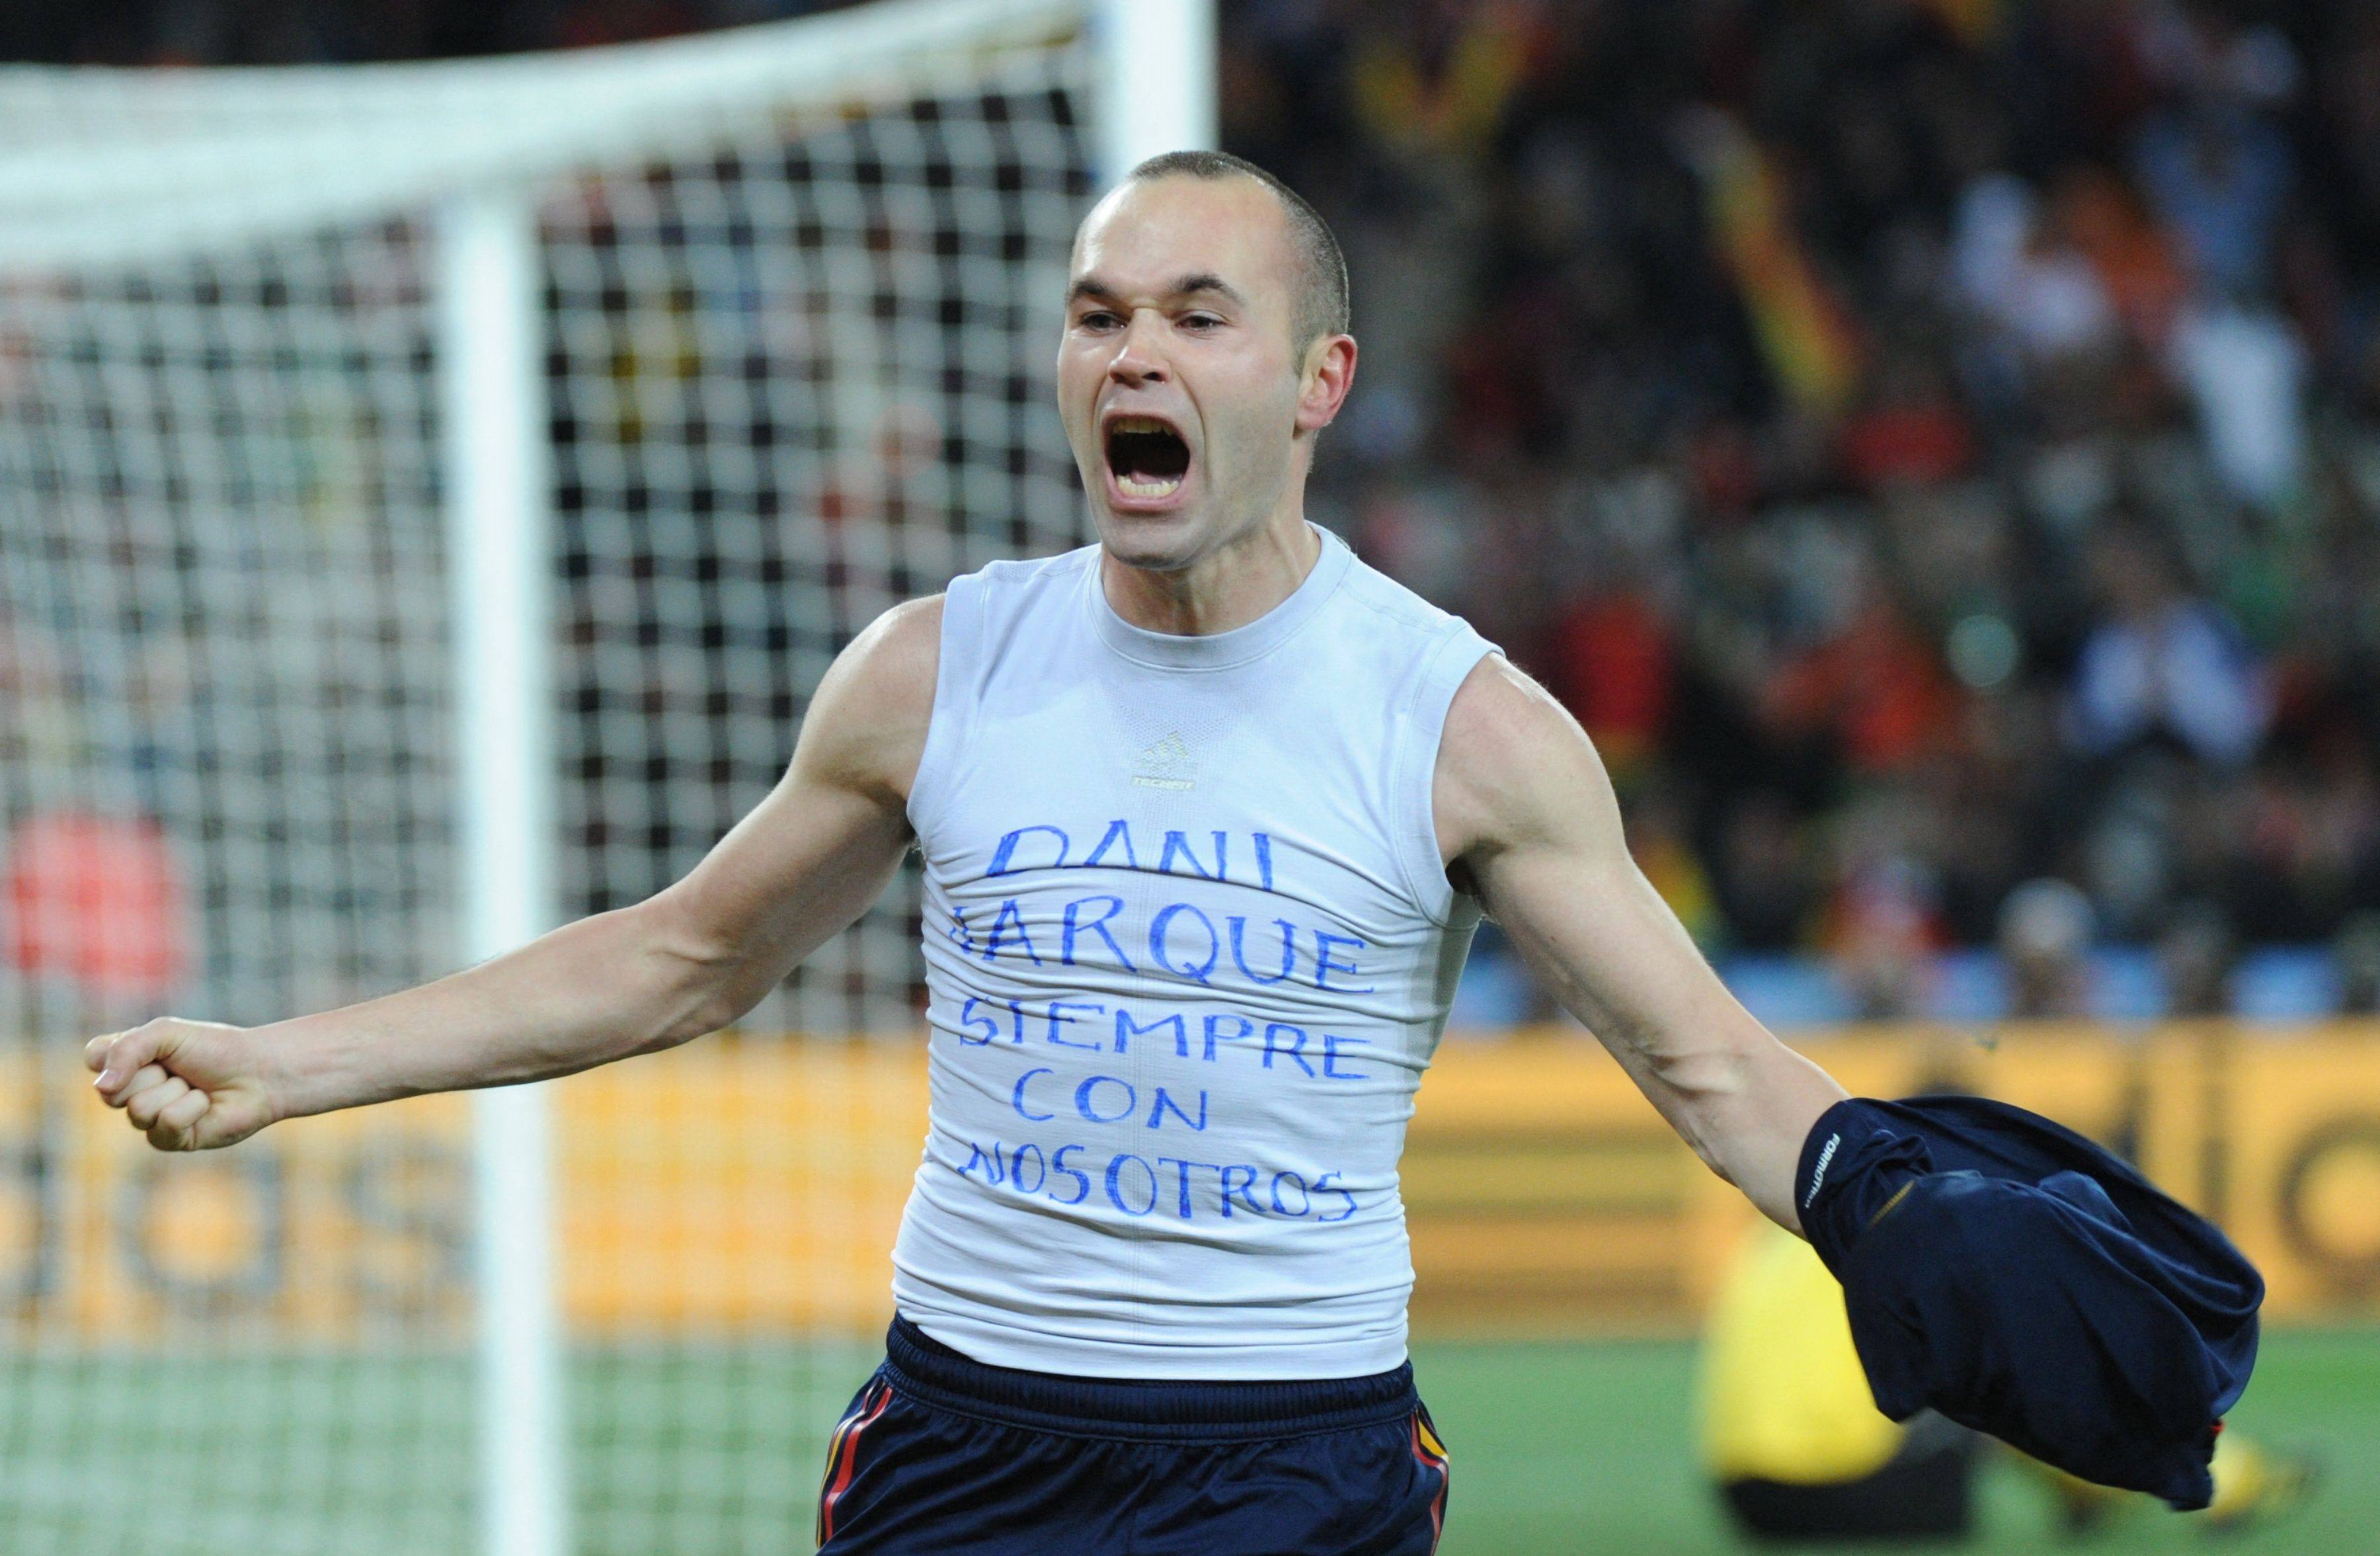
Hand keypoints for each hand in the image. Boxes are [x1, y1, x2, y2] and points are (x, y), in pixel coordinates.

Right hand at [86, 1019, 279, 1151]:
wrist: (260, 1072)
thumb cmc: (216, 1049)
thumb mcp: (167, 1033)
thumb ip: (126, 1050)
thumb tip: (101, 1087)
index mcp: (128, 1060)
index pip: (94, 1057)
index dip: (120, 1052)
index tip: (154, 1045)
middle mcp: (132, 1090)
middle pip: (111, 1090)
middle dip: (153, 1073)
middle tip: (181, 1068)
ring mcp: (149, 1118)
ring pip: (138, 1110)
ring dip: (176, 1092)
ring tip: (196, 1086)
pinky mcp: (169, 1139)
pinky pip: (165, 1125)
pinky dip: (191, 1109)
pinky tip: (205, 1105)